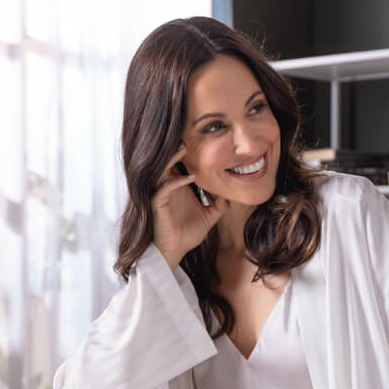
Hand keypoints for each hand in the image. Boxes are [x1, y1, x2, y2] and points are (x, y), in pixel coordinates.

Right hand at [153, 145, 226, 266]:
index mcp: (178, 187)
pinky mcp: (157, 204)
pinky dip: (176, 182)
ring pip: (161, 170)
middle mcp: (168, 188)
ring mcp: (161, 194)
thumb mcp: (208, 218)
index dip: (187, 154)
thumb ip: (219, 206)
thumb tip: (230, 195)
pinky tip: (190, 178)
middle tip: (188, 137)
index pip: (179, 164)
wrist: (174, 251)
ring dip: (172, 159)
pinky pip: (164, 188)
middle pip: (168, 162)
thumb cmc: (186, 235)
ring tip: (184, 149)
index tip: (201, 142)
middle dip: (176, 149)